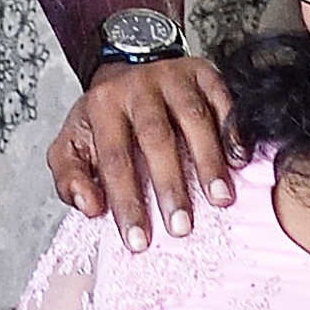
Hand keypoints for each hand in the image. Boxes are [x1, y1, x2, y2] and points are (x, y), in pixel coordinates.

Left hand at [49, 53, 240, 247]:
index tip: (139, 240)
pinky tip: (240, 161)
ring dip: (208, 162)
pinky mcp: (203, 72)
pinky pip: (223, 100)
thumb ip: (70, 179)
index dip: (127, 201)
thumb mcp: (73, 146)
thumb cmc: (106, 119)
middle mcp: (138, 87)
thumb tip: (91, 207)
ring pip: (194, 119)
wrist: (128, 70)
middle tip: (181, 226)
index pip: (114, 159)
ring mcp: (173, 76)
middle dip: (170, 185)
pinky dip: (234, 132)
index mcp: (102, 106)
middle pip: (156, 137)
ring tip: (219, 199)